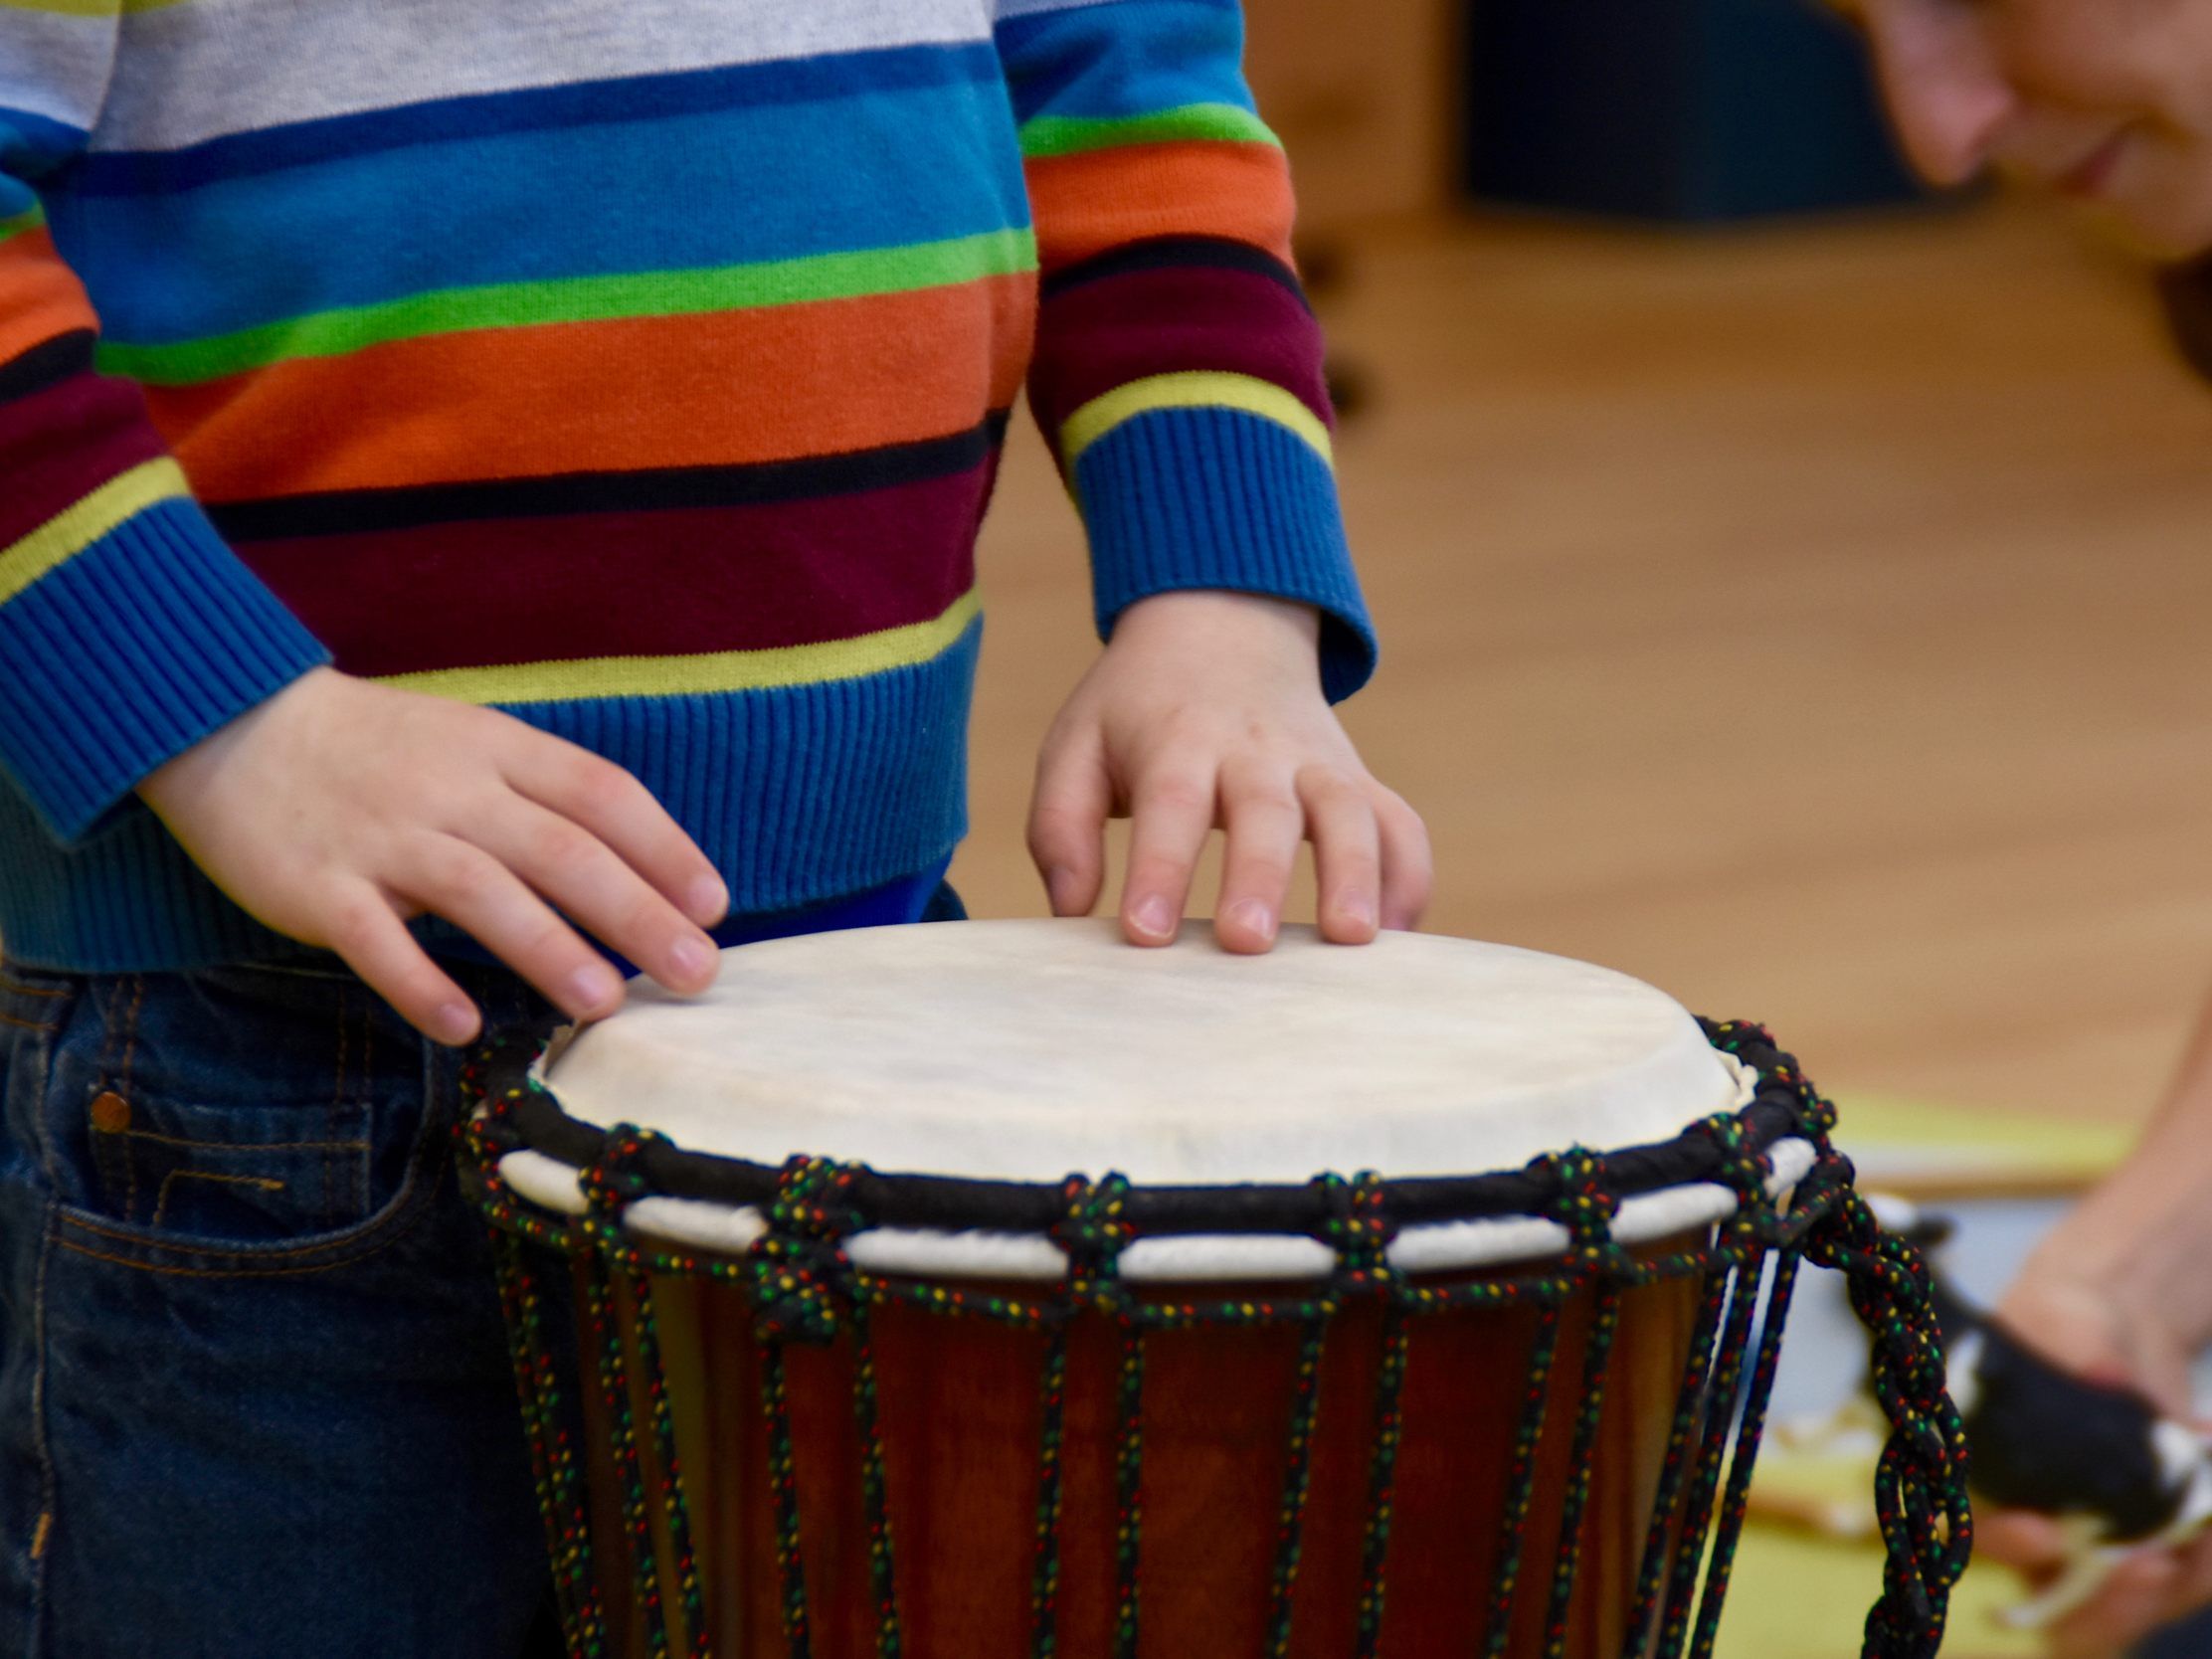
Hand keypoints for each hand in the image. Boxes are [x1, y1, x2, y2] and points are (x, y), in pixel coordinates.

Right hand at [139, 668, 728, 1044]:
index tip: (713, 906)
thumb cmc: (379, 750)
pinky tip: (463, 1026)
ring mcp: (383, 837)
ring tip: (605, 1003)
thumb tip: (643, 872)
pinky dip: (420, 983)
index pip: (601, 793)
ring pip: (480, 891)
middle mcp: (451, 789)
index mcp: (498, 748)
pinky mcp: (317, 885)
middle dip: (635, 913)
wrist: (231, 723)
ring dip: (547, 949)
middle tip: (694, 972)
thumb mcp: (471, 743)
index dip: (664, 848)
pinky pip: (375, 940)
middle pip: (560, 850)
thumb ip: (544, 798)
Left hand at [1027, 590, 1430, 951]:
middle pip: (1266, 812)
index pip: (1171, 802)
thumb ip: (1062, 826)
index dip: (1159, 868)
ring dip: (1357, 875)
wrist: (1222, 625)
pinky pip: (1400, 827)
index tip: (1145, 934)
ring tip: (1351, 940)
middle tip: (1246, 944)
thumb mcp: (1077, 746)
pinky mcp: (1360, 782)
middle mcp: (1255, 750)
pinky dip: (1408, 880)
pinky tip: (1395, 940)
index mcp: (1178, 740)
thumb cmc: (1137, 710)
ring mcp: (1318, 764)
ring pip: (1350, 814)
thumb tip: (1070, 911)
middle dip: (1260, 878)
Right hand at [1979, 1268, 2208, 1657]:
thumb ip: (2074, 1347)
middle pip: (2050, 1606)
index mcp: (1975, 1474)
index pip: (1973, 1527)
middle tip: (2150, 1567)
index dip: (2002, 1543)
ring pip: (2124, 1606)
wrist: (2114, 1332)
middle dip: (2101, 1606)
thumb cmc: (2062, 1321)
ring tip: (2207, 1513)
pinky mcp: (2148, 1548)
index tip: (2043, 1531)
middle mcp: (2026, 1525)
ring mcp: (2089, 1546)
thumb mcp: (2062, 1317)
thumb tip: (2106, 1377)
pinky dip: (2207, 1553)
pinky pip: (2183, 1579)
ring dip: (2175, 1578)